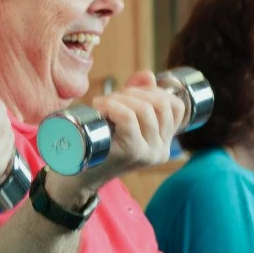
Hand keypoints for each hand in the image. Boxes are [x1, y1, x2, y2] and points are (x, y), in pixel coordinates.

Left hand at [49, 70, 185, 195]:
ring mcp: (147, 153)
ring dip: (120, 98)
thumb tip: (148, 75)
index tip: (131, 92)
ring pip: (144, 109)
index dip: (155, 91)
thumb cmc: (96, 146)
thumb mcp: (121, 119)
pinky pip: (129, 118)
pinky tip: (100, 108)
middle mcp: (161, 150)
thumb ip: (137, 97)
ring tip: (102, 104)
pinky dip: (113, 106)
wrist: (76, 177)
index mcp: (164, 143)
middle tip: (110, 99)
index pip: (177, 107)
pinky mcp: (131, 153)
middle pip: (160, 104)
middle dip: (133, 92)